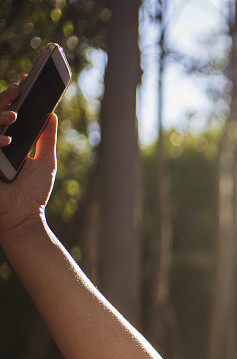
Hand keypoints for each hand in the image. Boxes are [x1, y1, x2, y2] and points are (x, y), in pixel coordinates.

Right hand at [0, 74, 58, 235]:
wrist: (23, 218)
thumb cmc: (33, 192)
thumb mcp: (45, 161)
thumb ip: (46, 138)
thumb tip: (51, 114)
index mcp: (9, 141)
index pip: (8, 113)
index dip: (14, 97)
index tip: (27, 81)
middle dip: (4, 99)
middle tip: (18, 88)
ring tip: (15, 114)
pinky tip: (8, 141)